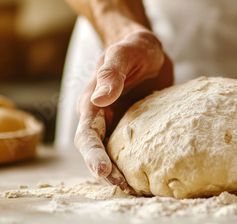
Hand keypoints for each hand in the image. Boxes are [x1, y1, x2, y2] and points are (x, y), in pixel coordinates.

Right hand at [75, 30, 172, 188]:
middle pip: (97, 151)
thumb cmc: (134, 47)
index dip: (94, 155)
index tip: (104, 171)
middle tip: (124, 187)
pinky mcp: (135, 127)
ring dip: (120, 172)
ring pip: (113, 154)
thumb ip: (112, 72)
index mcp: (92, 103)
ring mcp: (118, 124)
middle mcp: (101, 117)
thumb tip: (99, 99)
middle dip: (106, 172)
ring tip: (135, 188)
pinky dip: (135, 163)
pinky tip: (148, 174)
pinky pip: (132, 149)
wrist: (148, 49)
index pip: (87, 135)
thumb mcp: (125, 53)